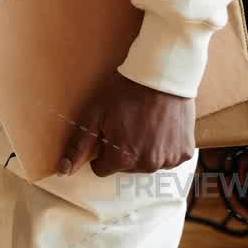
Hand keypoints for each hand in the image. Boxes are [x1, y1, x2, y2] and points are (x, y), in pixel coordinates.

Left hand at [57, 71, 195, 176]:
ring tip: (144, 124)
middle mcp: (147, 165)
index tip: (108, 131)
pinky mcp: (184, 153)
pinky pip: (168, 158)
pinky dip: (163, 147)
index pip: (102, 168)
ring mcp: (168, 160)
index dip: (102, 149)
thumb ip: (79, 146)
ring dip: (143, 150)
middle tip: (127, 124)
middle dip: (122, 150)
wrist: (161, 78)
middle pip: (125, 167)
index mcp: (123, 159)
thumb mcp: (94, 116)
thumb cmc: (123, 94)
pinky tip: (161, 128)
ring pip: (147, 163)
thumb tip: (63, 170)